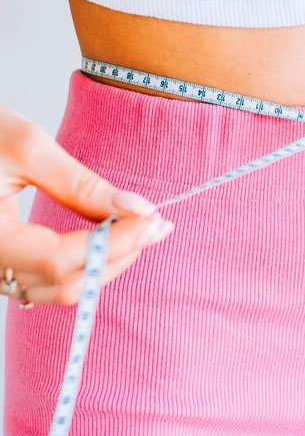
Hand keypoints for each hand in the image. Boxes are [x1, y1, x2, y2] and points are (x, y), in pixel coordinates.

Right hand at [0, 104, 173, 305]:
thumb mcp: (26, 146)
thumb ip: (82, 184)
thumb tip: (138, 207)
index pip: (59, 259)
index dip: (113, 244)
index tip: (153, 220)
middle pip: (64, 283)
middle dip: (118, 256)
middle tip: (158, 226)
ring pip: (58, 288)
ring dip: (106, 263)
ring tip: (141, 231)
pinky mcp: (3, 263)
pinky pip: (48, 279)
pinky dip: (85, 263)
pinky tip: (110, 238)